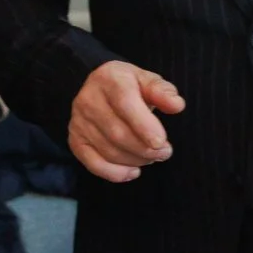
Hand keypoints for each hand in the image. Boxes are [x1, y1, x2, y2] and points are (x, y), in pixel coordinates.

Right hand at [69, 61, 185, 181]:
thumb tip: (177, 105)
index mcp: (109, 79)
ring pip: (108, 150)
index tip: (161, 142)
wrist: (100, 88)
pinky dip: (115, 173)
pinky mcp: (76, 140)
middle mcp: (88, 100)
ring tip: (153, 157)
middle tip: (165, 152)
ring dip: (135, 160)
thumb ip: (163, 91)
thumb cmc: (130, 86)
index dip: (144, 126)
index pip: (125, 103)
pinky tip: (133, 171)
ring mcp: (78, 122)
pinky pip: (93, 164)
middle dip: (145, 148)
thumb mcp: (147, 80)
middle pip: (117, 132)